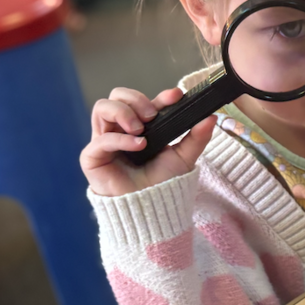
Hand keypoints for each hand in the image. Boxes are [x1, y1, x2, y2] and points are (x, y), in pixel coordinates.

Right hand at [81, 86, 216, 196]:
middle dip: (135, 99)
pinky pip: (102, 139)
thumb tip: (211, 116)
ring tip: (140, 130)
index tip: (176, 95)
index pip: (145, 102)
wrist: (151, 209)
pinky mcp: (93, 156)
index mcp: (141, 125)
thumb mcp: (184, 157)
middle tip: (151, 116)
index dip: (160, 96)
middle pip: (117, 95)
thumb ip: (197, 137)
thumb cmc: (163, 183)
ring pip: (102, 107)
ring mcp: (105, 140)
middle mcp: (121, 129)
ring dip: (122, 112)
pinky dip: (120, 139)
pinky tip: (139, 145)